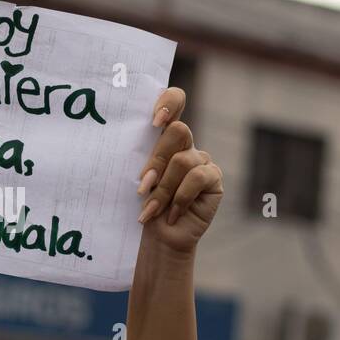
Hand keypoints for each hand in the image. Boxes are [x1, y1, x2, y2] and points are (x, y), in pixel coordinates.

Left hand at [134, 88, 222, 252]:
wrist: (158, 238)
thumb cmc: (142, 206)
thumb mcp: (136, 178)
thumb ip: (139, 156)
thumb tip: (126, 143)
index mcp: (162, 136)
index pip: (174, 101)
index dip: (169, 102)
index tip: (155, 120)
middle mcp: (184, 144)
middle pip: (178, 130)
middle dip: (157, 159)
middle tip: (143, 185)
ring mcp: (201, 159)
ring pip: (182, 160)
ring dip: (163, 189)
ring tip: (150, 209)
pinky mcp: (213, 177)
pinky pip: (197, 177)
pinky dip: (179, 198)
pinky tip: (171, 214)